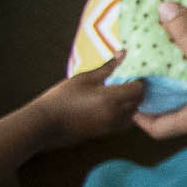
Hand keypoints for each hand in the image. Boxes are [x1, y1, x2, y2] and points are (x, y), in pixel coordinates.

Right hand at [26, 61, 148, 150]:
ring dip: (134, 102)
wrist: (46, 123)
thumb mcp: (85, 78)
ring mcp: (112, 125)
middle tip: (131, 79)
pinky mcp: (106, 132)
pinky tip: (116, 104)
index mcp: (111, 98)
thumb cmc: (62, 97)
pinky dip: (127, 112)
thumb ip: (108, 68)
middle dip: (139, 90)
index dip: (140, 79)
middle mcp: (116, 113)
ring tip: (123, 91)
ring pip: (135, 112)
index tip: (134, 72)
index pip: (139, 88)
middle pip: (140, 101)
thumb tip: (123, 53)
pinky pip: (126, 121)